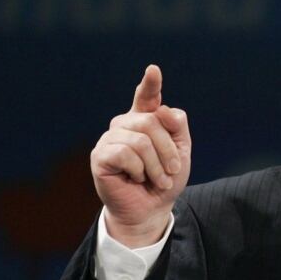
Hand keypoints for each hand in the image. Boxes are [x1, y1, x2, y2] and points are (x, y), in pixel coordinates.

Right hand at [90, 64, 190, 246]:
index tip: (154, 70)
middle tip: (172, 171)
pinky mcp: (100, 155)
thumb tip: (164, 109)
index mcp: (144, 120)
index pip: (146, 97)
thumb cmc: (165, 179)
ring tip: (157, 180)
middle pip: (151, 122)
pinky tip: (135, 178)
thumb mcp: (181, 152)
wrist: (151, 209)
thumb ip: (177, 127)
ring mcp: (110, 139)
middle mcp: (124, 124)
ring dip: (156, 165)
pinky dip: (139, 170)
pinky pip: (125, 154)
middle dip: (168, 150)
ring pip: (141, 140)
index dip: (150, 84)